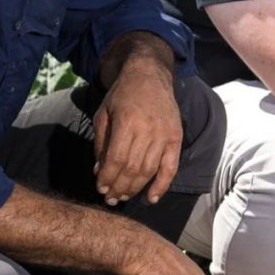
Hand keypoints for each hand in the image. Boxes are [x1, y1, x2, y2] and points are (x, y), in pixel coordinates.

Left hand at [93, 61, 181, 204]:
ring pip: (149, 171)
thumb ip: (100, 143)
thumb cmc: (122, 95)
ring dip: (135, 189)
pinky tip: (151, 198)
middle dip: (119, 187)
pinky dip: (162, 185)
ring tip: (123, 197)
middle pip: (132, 169)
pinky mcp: (176, 138)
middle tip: (110, 198)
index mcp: (127, 122)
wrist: (149, 75)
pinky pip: (171, 167)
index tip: (100, 188)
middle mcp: (148, 130)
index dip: (107, 177)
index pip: (116, 159)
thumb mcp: (103, 114)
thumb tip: (99, 171)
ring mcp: (164, 135)